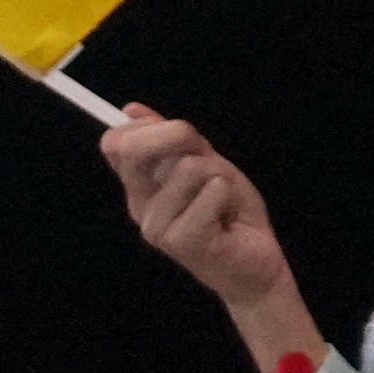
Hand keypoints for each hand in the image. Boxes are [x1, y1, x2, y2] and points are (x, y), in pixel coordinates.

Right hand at [98, 111, 324, 372]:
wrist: (255, 262)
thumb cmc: (230, 213)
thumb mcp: (203, 163)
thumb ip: (169, 139)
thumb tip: (128, 110)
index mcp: (139, 188)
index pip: (117, 142)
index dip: (149, 127)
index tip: (182, 140)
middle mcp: (139, 207)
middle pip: (138, 146)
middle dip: (182, 138)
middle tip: (209, 168)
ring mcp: (156, 226)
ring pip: (189, 167)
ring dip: (217, 176)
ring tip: (220, 203)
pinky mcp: (182, 240)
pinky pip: (212, 190)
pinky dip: (228, 196)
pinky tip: (225, 220)